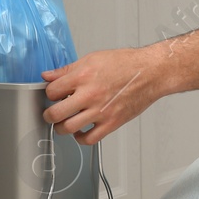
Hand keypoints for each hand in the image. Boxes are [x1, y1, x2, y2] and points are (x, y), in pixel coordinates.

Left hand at [42, 46, 166, 144]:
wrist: (150, 72)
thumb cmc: (125, 64)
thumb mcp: (92, 59)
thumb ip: (67, 70)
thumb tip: (48, 76)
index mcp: (83, 77)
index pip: (51, 91)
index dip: (49, 94)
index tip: (53, 95)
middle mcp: (90, 95)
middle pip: (55, 113)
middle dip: (49, 115)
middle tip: (51, 113)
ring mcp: (101, 111)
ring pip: (68, 128)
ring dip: (62, 128)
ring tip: (64, 123)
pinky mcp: (112, 123)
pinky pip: (89, 139)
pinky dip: (81, 139)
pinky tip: (81, 132)